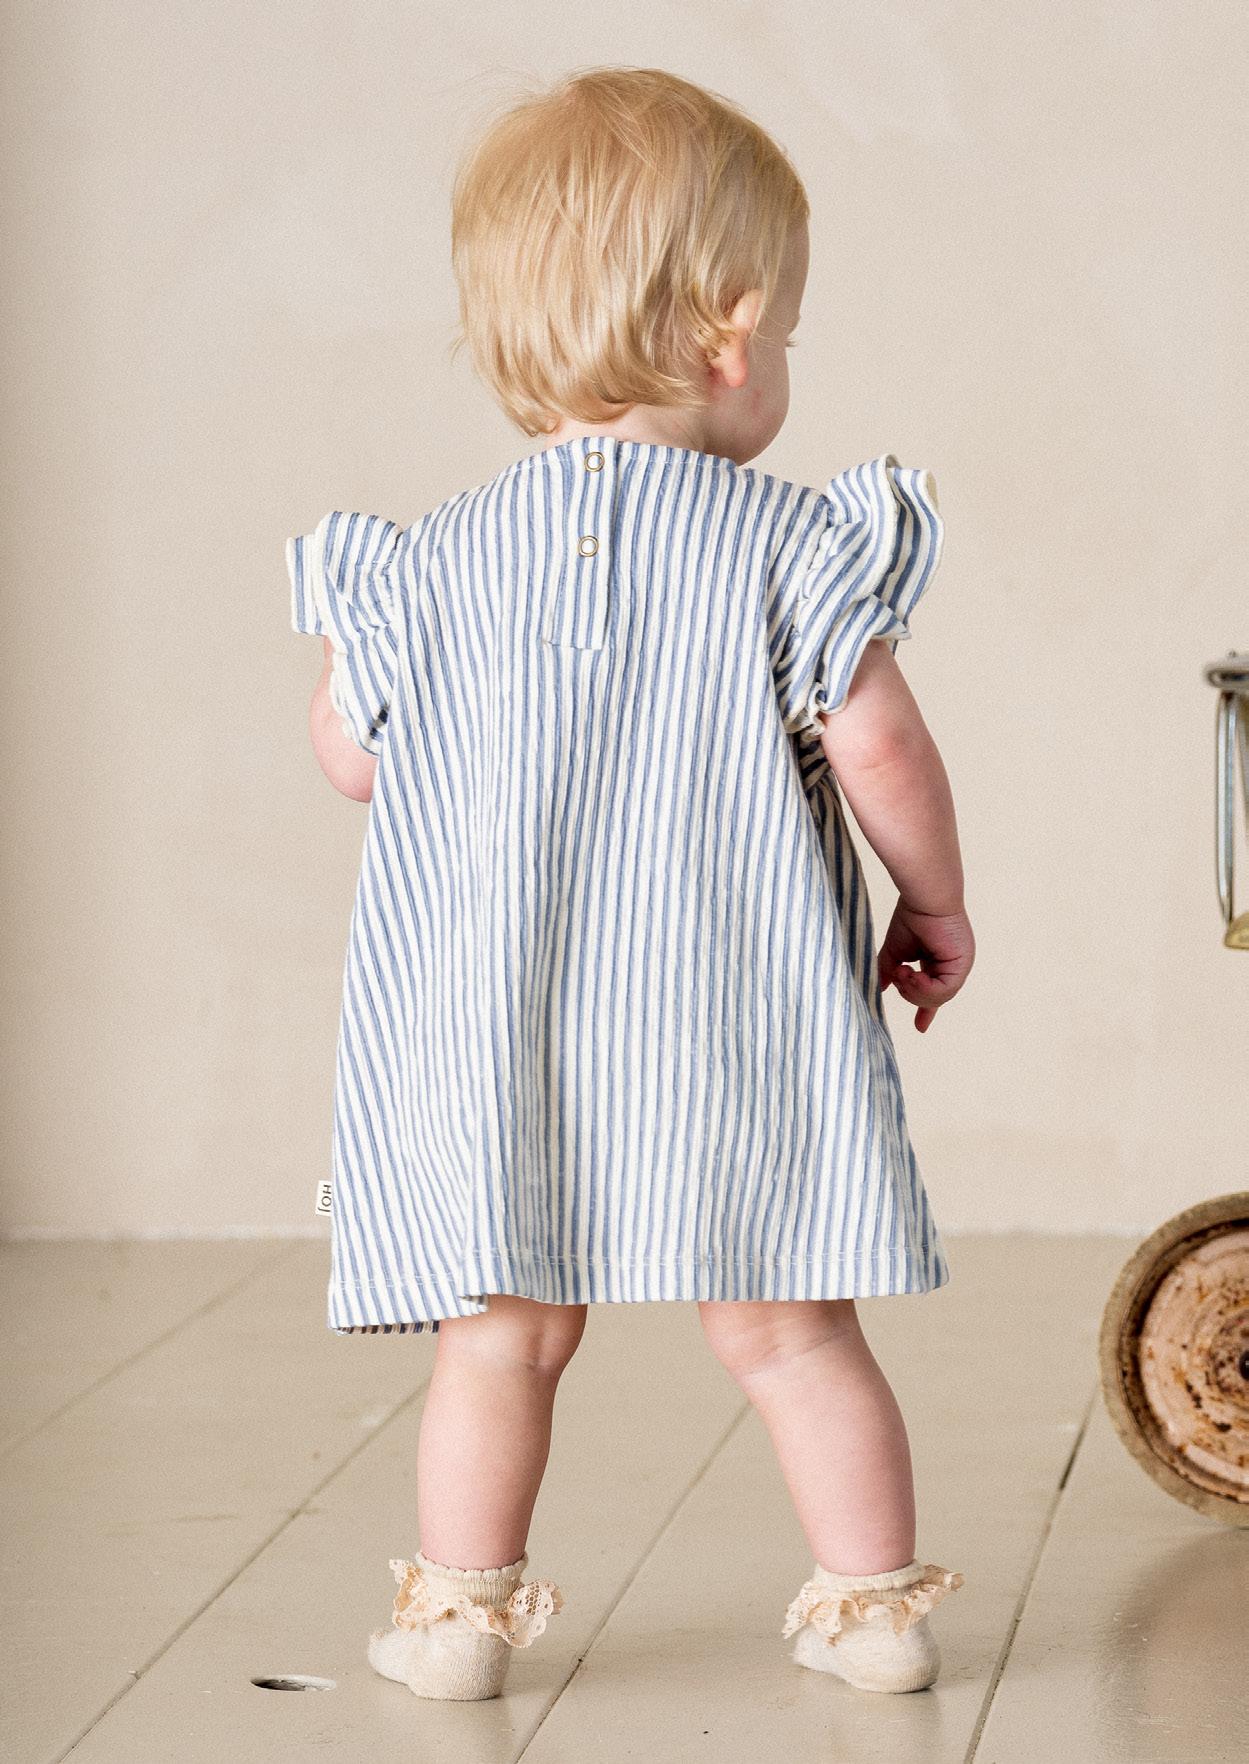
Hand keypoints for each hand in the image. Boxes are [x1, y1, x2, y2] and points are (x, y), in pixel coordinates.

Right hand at [877, 900, 974, 1032]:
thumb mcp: (895, 951)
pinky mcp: (961, 966)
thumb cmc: (912, 917)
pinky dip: (923, 988)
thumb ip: (889, 971)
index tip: (920, 1027)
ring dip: (914, 990)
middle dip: (912, 995)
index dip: (926, 1010)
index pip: (935, 992)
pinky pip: (942, 991)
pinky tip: (911, 974)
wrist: (924, 899)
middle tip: (898, 978)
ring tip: (903, 973)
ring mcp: (959, 967)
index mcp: (939, 963)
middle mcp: (952, 967)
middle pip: (933, 999)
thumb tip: (878, 988)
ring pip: (938, 998)